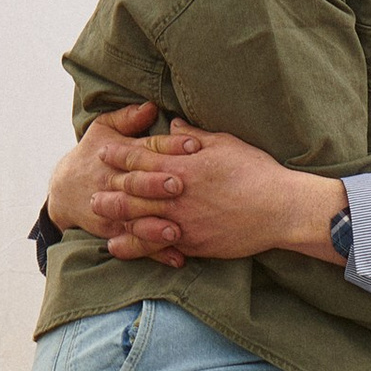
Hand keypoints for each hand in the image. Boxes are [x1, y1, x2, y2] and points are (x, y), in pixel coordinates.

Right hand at [48, 103, 172, 248]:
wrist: (63, 189)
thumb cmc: (92, 153)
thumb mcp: (104, 128)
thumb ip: (129, 118)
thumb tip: (151, 106)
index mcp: (119, 154)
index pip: (146, 148)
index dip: (169, 146)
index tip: (193, 146)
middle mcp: (115, 181)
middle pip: (136, 182)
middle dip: (155, 184)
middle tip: (179, 184)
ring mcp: (113, 208)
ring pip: (134, 217)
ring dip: (154, 225)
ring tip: (176, 230)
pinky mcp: (113, 231)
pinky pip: (135, 243)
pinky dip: (155, 251)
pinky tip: (176, 257)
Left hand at [93, 124, 346, 262]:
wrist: (280, 209)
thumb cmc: (257, 172)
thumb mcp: (226, 143)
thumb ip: (195, 135)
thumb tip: (173, 123)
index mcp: (184, 165)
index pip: (143, 156)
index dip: (120, 153)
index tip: (104, 152)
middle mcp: (178, 193)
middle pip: (133, 189)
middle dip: (110, 187)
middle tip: (90, 189)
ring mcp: (183, 220)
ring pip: (138, 219)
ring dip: (115, 216)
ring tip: (97, 215)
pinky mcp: (192, 243)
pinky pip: (156, 245)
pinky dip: (135, 246)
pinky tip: (119, 247)